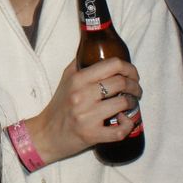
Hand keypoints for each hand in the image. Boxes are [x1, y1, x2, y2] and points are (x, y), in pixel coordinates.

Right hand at [26, 59, 142, 163]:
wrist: (46, 134)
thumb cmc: (60, 105)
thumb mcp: (66, 78)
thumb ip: (81, 62)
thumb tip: (98, 48)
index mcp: (78, 79)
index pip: (113, 65)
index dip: (130, 68)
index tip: (132, 74)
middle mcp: (81, 96)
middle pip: (121, 82)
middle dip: (135, 85)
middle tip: (135, 90)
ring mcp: (87, 116)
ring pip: (123, 103)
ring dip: (132, 102)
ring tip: (130, 103)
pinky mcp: (91, 135)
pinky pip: (119, 130)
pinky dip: (128, 124)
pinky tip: (124, 120)